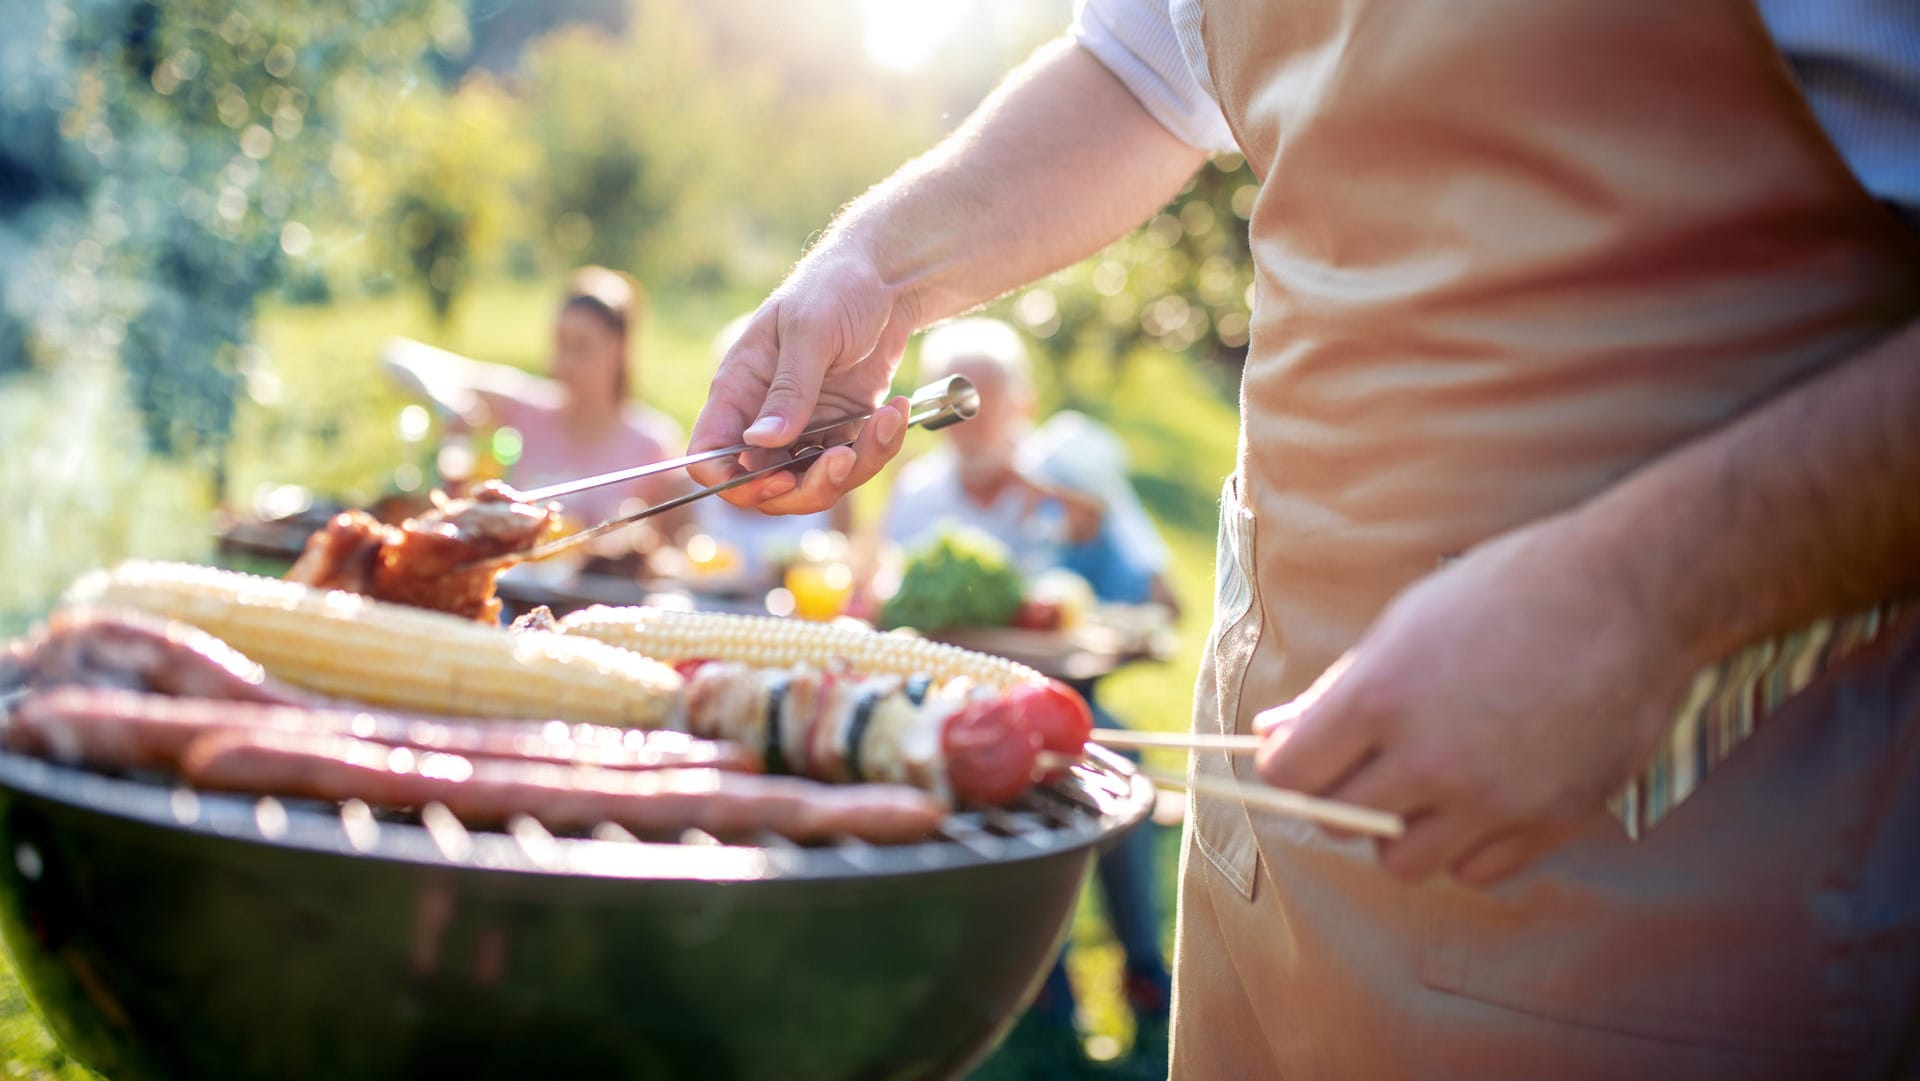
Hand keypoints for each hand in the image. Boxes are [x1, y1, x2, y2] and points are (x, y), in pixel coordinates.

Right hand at [687, 246, 919, 514]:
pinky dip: (878, 448)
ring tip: (886, 422)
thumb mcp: (809, 331)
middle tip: (841, 460)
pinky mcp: (841, 430)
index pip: (709, 458)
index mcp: (738, 391)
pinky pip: (852, 464)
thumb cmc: (835, 288)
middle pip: (764, 488)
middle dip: (805, 488)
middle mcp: (764, 417)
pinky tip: (895, 412)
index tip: (775, 479)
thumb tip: (758, 443)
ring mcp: (803, 428)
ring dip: (853, 467)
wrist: (886, 280)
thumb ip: (787, 390)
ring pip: (813, 484)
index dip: (733, 483)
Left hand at [1253, 514, 1695, 886]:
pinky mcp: (1548, 823)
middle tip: (1374, 760)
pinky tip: (1483, 796)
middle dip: (1342, 795)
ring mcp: (1492, 798)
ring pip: (1403, 863)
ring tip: (1432, 782)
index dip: (1289, 767)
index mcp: (1380, 697)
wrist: (1630, 594)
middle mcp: (1430, 758)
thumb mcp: (1404, 625)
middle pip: (1340, 822)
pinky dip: (1468, 846)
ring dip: (1403, 831)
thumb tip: (1271, 736)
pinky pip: (1474, 871)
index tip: (1304, 755)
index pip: (1292, 775)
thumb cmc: (1508, 591)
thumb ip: (1334, 694)